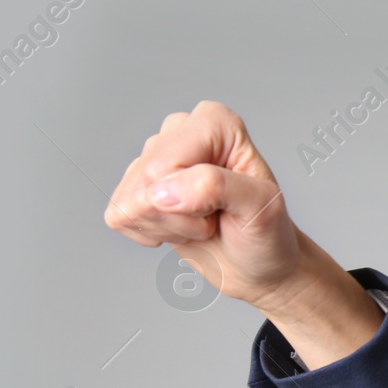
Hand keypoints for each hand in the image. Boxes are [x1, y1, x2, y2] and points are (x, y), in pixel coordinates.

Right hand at [105, 100, 311, 314]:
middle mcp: (180, 130)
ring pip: (130, 201)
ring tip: (202, 222)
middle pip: (146, 181)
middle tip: (215, 217)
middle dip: (181, 215)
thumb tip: (162, 191)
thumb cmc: (267, 234)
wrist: (259, 264)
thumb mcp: (261, 208)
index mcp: (214, 122)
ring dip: (169, 226)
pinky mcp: (135, 186)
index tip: (229, 205)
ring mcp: (153, 156)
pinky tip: (181, 228)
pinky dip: (152, 233)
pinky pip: (119, 216)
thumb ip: (216, 187)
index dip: (194, 199)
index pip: (166, 164)